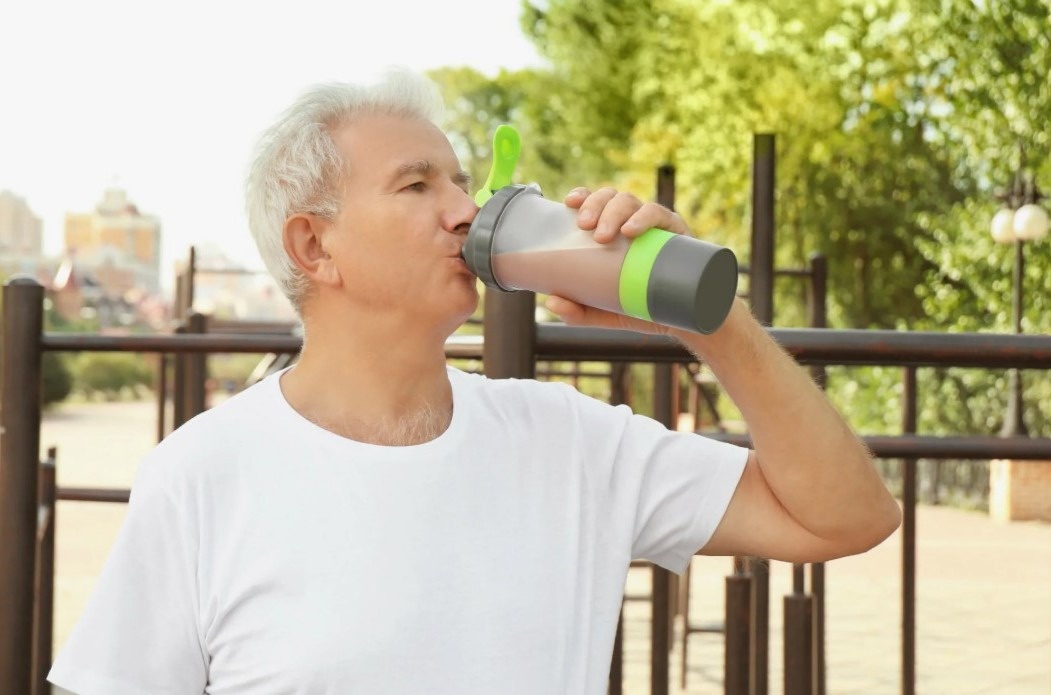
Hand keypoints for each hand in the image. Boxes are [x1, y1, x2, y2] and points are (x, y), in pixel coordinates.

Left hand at [543, 187, 691, 335]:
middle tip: (585, 226)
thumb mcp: (603, 313)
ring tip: (604, 234)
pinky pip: (660, 215)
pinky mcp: (675, 234)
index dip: (583, 195)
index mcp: (613, 232)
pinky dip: (644, 218)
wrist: (681, 321)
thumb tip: (550, 301)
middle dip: (595, 205)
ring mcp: (654, 226)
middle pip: (611, 197)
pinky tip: (631, 230)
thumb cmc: (638, 308)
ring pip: (631, 201)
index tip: (569, 203)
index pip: (596, 202)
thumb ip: (577, 312)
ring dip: (614, 211)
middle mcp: (632, 222)